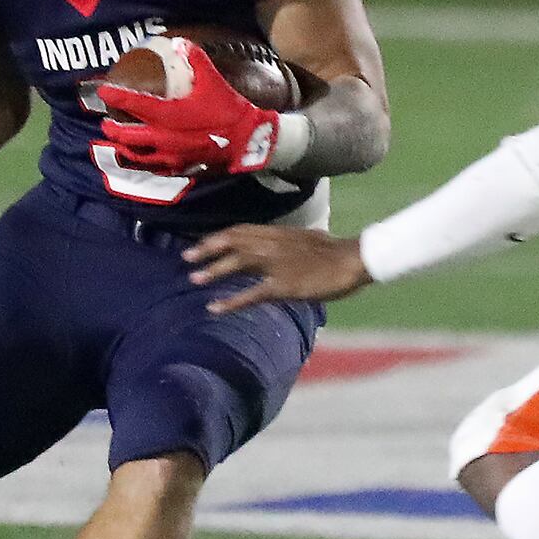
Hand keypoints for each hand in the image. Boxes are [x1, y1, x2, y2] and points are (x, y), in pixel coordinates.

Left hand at [100, 42, 278, 176]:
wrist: (246, 140)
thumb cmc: (228, 109)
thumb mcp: (212, 80)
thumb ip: (195, 59)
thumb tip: (179, 43)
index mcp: (167, 115)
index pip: (132, 104)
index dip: (114, 96)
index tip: (103, 91)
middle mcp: (163, 138)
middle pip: (127, 136)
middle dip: (113, 129)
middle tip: (106, 122)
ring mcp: (170, 156)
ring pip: (137, 156)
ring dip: (124, 149)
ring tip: (118, 143)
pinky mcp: (180, 167)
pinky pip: (155, 168)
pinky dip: (145, 162)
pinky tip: (144, 159)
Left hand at [183, 225, 372, 312]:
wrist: (351, 259)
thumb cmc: (335, 251)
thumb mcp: (307, 239)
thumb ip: (289, 242)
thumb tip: (284, 244)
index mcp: (278, 233)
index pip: (241, 230)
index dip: (219, 236)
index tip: (204, 241)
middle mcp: (272, 244)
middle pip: (232, 242)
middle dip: (207, 248)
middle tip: (187, 257)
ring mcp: (275, 264)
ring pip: (236, 263)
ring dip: (213, 270)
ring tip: (194, 278)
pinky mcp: (282, 285)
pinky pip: (250, 294)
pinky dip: (231, 301)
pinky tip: (215, 308)